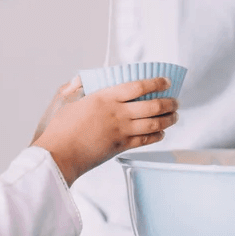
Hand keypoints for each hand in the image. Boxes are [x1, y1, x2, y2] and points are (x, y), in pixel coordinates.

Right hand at [32, 77, 178, 185]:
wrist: (59, 155)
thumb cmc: (60, 129)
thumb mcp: (66, 101)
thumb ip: (76, 87)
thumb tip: (81, 80)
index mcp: (105, 98)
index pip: (138, 87)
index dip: (156, 83)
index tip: (165, 81)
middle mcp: (117, 113)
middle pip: (152, 106)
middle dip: (168, 102)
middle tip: (175, 101)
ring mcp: (121, 132)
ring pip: (154, 123)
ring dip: (168, 119)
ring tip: (174, 116)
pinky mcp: (121, 147)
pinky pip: (146, 140)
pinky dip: (157, 135)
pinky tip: (161, 133)